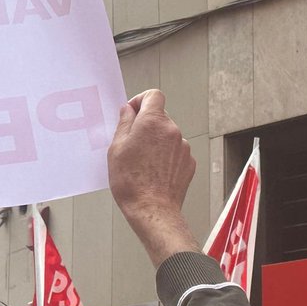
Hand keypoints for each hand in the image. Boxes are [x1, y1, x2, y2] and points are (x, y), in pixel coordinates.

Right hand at [108, 90, 197, 266]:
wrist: (152, 209)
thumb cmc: (131, 182)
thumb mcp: (116, 148)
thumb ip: (124, 123)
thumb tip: (128, 110)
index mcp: (153, 122)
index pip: (153, 95)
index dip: (141, 101)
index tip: (132, 113)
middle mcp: (172, 130)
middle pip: (160, 116)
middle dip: (146, 124)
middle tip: (131, 142)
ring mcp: (183, 147)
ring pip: (168, 135)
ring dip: (156, 142)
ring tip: (142, 162)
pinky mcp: (189, 162)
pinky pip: (175, 151)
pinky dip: (166, 156)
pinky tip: (154, 171)